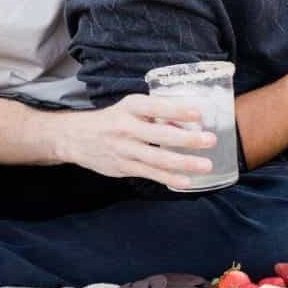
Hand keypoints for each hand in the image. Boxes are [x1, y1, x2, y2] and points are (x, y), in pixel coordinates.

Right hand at [57, 93, 217, 188]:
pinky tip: (186, 181)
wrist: (76, 137)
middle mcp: (126, 128)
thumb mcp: (132, 107)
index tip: (198, 114)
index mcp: (131, 107)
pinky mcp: (123, 167)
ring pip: (157, 158)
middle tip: (211, 140)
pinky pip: (150, 173)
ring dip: (184, 163)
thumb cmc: (114, 118)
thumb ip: (157, 113)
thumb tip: (188, 122)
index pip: (156, 107)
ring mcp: (124, 150)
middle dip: (188, 139)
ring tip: (206, 165)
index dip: (177, 110)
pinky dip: (169, 178)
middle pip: (160, 135)